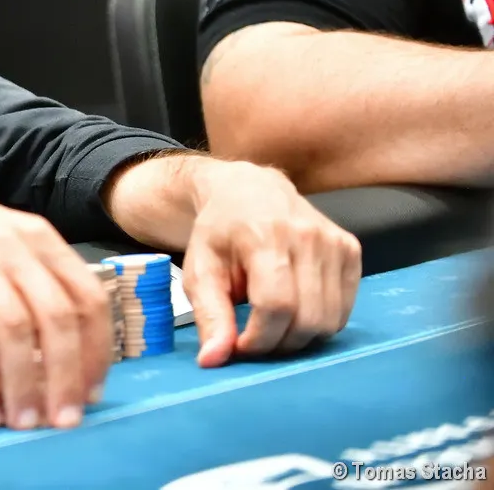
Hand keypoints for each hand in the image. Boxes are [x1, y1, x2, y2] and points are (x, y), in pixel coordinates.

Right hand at [0, 173, 108, 430]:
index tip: (93, 390)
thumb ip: (32, 275)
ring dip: (25, 385)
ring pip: (16, 332)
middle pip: (58, 318)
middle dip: (67, 377)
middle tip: (63, 419)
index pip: (87, 297)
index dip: (97, 350)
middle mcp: (10, 245)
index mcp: (36, 236)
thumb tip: (67, 344)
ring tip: (23, 421)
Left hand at [181, 161, 360, 367]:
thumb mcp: (199, 270)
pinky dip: (319, 321)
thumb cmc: (220, 232)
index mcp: (265, 236)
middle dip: (279, 343)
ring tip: (272, 322)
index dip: (259, 339)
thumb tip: (214, 360)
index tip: (240, 345)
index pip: (276, 306)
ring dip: (300, 336)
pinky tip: (295, 307)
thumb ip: (209, 315)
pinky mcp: (351, 251)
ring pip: (330, 320)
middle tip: (255, 337)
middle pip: (308, 319)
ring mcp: (336, 243)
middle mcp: (308, 237)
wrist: (249, 190)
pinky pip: (344, 310)